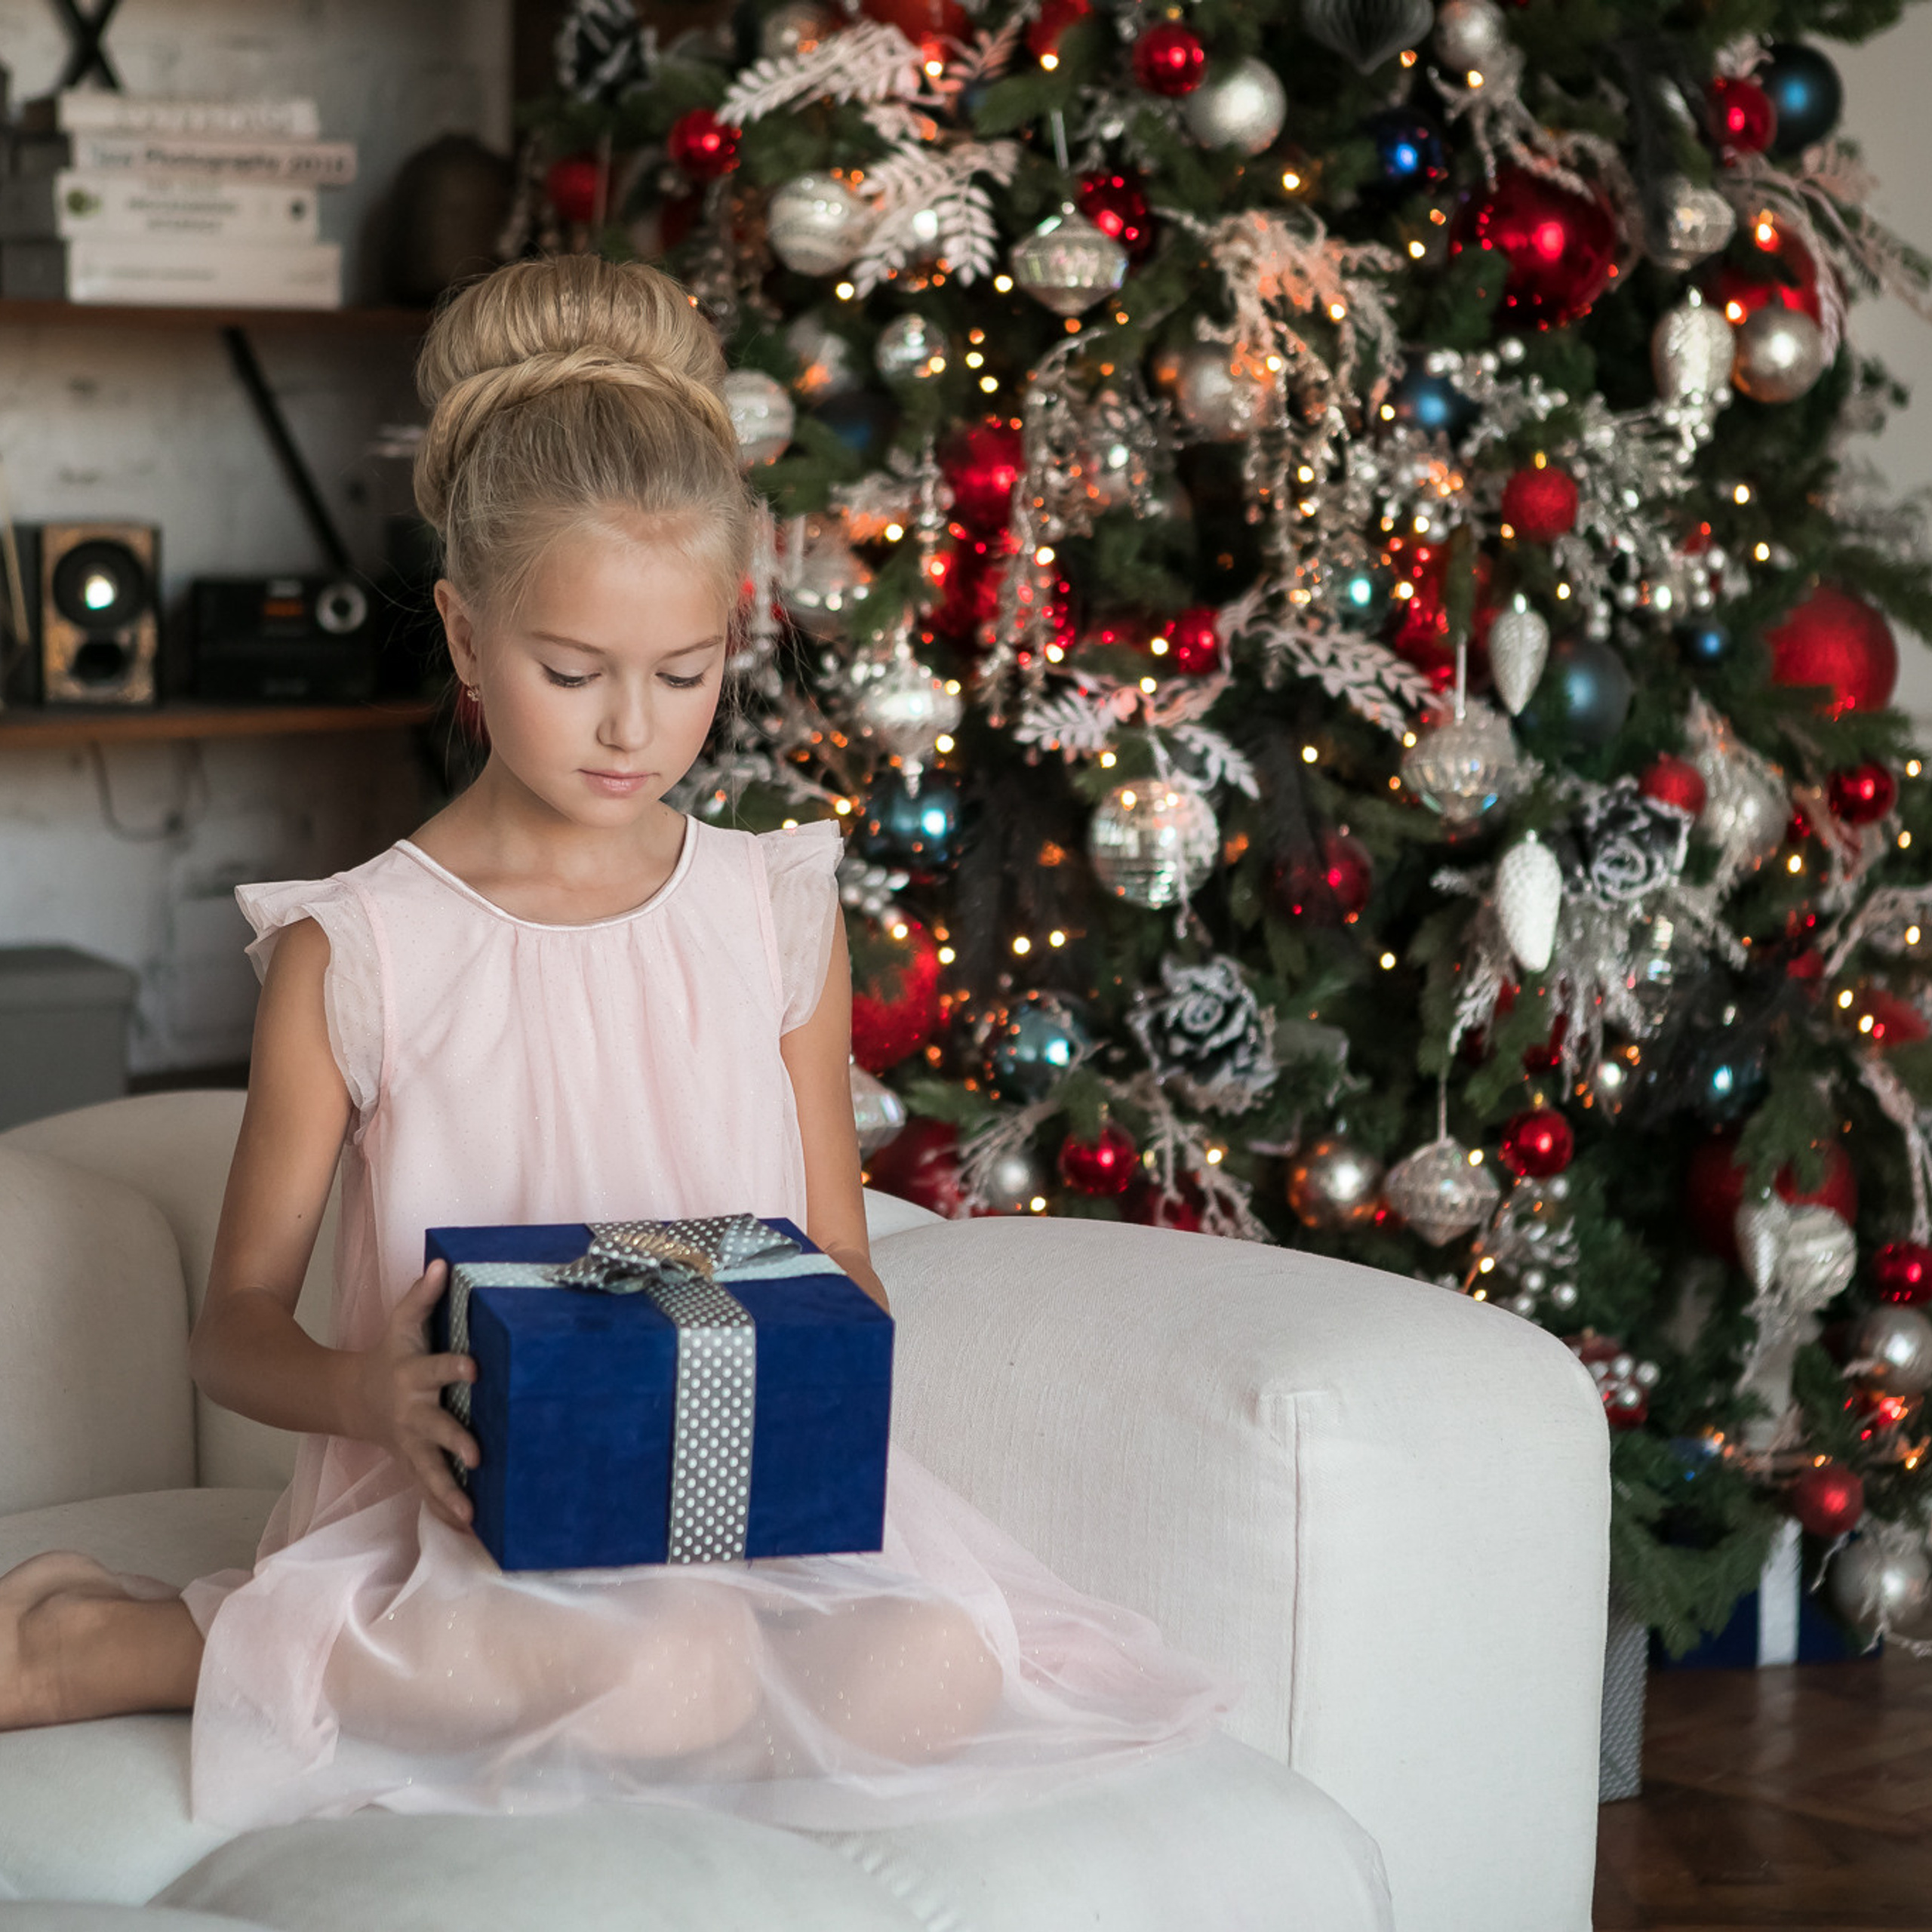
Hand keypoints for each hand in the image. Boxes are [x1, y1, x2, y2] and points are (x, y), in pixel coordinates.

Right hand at [353, 1259, 478, 1532]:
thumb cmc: (390, 1354)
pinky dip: (444, 1510)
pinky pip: (428, 1490)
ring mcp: (412, 1443)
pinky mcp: (413, 1463)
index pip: (437, 1368)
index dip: (455, 1368)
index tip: (476, 1370)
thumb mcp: (401, 1323)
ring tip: (471, 1514)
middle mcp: (414, 1412)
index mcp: (414, 1375)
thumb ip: (421, 1296)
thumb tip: (441, 1262)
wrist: (353, 1397)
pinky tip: (469, 1529)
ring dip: (449, 1493)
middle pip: (436, 1428)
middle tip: (478, 1456)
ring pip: (429, 1470)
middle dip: (455, 1442)